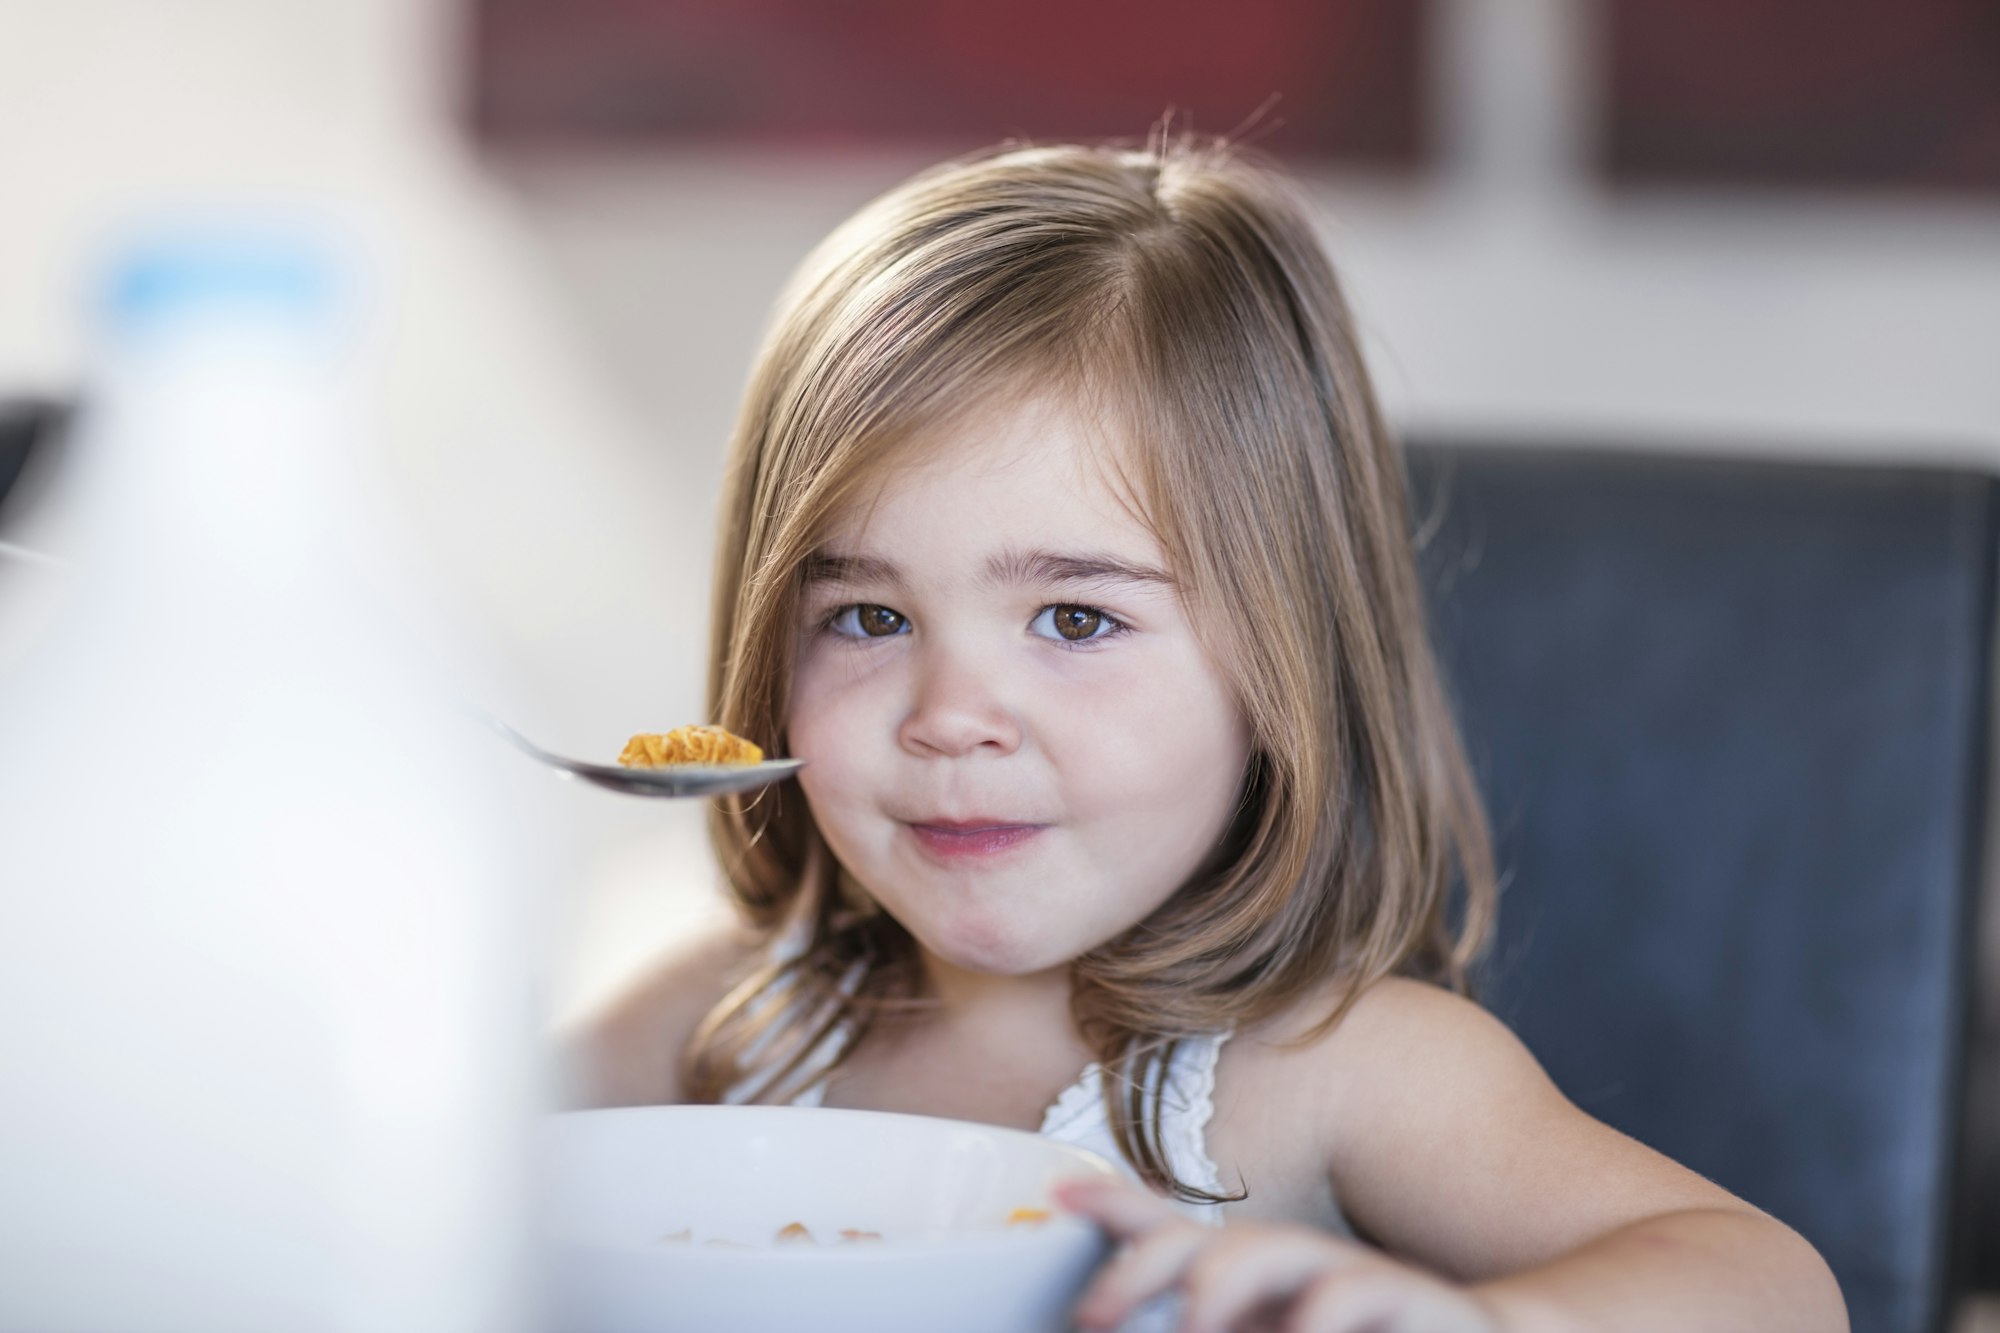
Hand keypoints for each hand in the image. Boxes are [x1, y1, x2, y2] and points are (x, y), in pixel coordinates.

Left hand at [1056, 1177, 1505, 1332]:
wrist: (1518, 1332)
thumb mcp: (1273, 1327)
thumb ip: (1215, 1317)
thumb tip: (1109, 1316)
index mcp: (1260, 1285)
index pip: (1177, 1233)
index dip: (1115, 1208)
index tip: (1059, 1196)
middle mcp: (1302, 1272)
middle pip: (1210, 1240)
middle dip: (1143, 1264)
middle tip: (1090, 1312)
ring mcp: (1358, 1285)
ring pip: (1278, 1253)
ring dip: (1222, 1282)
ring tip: (1191, 1321)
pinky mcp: (1422, 1306)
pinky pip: (1362, 1295)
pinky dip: (1316, 1321)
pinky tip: (1298, 1331)